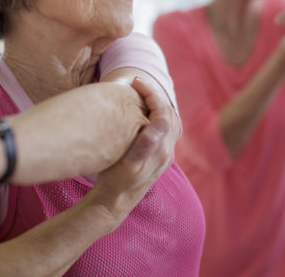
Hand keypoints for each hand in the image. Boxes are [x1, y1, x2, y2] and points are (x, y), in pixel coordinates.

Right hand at [89, 78, 174, 222]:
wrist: (115, 202)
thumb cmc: (116, 181)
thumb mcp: (127, 163)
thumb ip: (145, 144)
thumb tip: (159, 124)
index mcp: (162, 149)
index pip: (163, 111)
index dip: (151, 93)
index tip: (135, 82)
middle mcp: (168, 150)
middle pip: (169, 113)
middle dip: (155, 95)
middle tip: (138, 84)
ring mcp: (164, 154)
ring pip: (168, 120)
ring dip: (156, 104)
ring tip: (140, 94)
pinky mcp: (158, 156)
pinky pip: (163, 128)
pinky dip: (155, 114)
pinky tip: (142, 112)